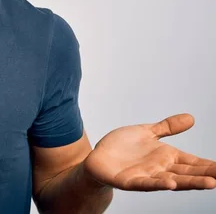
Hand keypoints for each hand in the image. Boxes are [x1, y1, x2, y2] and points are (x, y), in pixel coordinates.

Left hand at [84, 113, 215, 190]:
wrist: (97, 158)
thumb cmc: (121, 147)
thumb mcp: (147, 132)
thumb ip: (167, 127)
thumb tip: (191, 118)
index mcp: (166, 157)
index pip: (193, 162)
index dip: (209, 165)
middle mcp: (160, 168)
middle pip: (188, 173)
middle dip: (206, 175)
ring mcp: (146, 176)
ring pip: (172, 181)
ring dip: (190, 183)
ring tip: (210, 183)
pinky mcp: (129, 181)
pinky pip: (145, 183)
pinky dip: (157, 183)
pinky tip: (169, 183)